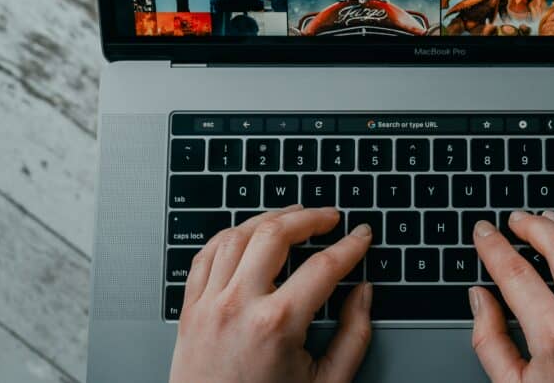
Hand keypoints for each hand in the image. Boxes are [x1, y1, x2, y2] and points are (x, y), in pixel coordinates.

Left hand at [169, 206, 372, 382]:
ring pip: (237, 235)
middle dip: (309, 217)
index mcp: (276, 325)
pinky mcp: (190, 310)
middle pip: (275, 234)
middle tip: (330, 217)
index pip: (323, 266)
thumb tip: (363, 295)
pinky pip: (206, 255)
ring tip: (293, 217)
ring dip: (269, 218)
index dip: (350, 245)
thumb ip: (354, 337)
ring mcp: (209, 305)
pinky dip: (229, 236)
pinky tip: (248, 234)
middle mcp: (238, 306)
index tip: (361, 235)